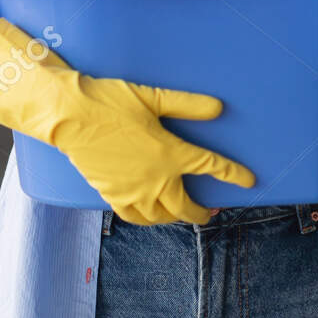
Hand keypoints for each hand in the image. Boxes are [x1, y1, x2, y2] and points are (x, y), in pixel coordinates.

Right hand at [0, 18, 253, 224]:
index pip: (211, 168)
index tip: (248, 182)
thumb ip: (188, 105)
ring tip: (183, 213)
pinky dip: (148, 220)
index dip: (233, 175)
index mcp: (169, 154)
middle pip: (186, 208)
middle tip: (212, 211)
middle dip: (202, 212)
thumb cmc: (110, 101)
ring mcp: (132, 191)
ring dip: (176, 217)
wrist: (68, 115)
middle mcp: (154, 180)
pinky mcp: (112, 195)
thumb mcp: (153, 97)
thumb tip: (218, 108)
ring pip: (162, 217)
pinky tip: (151, 214)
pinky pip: (136, 218)